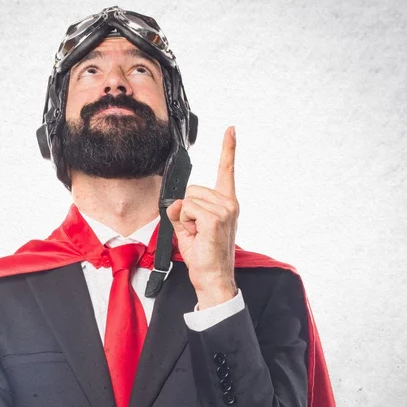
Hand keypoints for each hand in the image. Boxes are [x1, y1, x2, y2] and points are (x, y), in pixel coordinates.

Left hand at [166, 127, 238, 309]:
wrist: (212, 277)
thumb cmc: (204, 255)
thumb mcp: (190, 228)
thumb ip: (183, 210)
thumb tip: (176, 202)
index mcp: (227, 203)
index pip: (227, 171)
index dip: (228, 149)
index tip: (231, 129)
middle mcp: (229, 203)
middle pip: (192, 189)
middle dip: (185, 210)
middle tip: (196, 230)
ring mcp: (225, 210)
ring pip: (187, 200)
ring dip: (185, 218)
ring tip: (198, 234)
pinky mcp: (216, 218)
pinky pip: (187, 208)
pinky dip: (185, 222)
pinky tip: (197, 235)